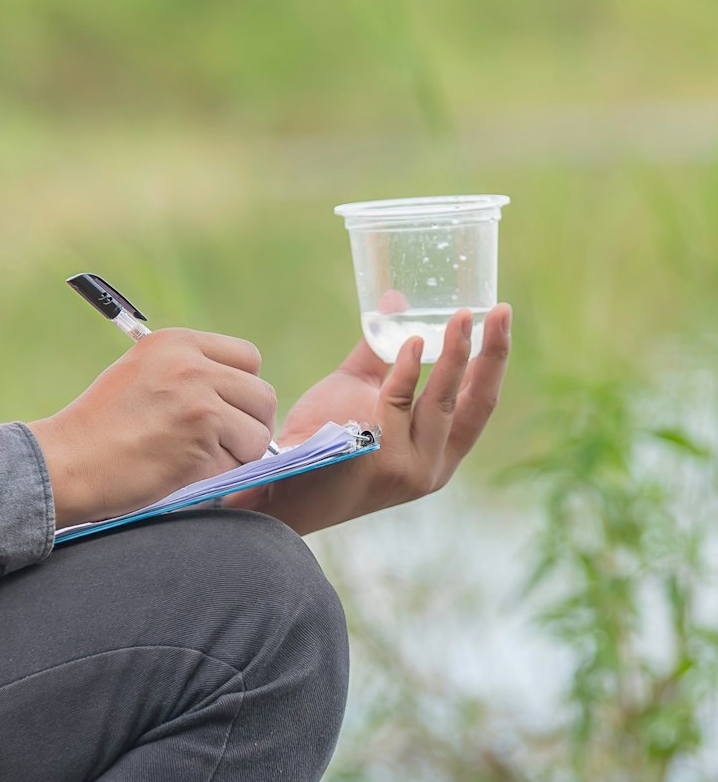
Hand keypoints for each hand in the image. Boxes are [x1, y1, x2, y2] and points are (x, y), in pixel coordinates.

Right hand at [28, 327, 277, 528]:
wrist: (68, 461)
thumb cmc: (99, 427)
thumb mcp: (141, 373)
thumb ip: (187, 371)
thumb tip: (239, 393)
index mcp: (176, 342)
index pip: (247, 357)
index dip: (243, 389)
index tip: (227, 409)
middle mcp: (192, 365)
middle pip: (262, 394)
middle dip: (250, 424)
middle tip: (225, 443)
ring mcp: (200, 403)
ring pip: (258, 432)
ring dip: (239, 453)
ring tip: (199, 459)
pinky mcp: (203, 441)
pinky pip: (239, 463)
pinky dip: (220, 476)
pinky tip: (184, 473)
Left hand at [224, 303, 511, 535]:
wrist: (280, 482)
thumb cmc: (322, 437)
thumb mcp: (359, 391)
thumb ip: (381, 353)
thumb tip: (397, 299)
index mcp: (438, 452)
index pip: (479, 404)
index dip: (495, 361)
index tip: (502, 318)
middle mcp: (432, 465)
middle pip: (476, 403)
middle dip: (492, 354)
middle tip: (501, 311)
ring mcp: (408, 466)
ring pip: (442, 401)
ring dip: (456, 354)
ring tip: (463, 316)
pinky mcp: (381, 461)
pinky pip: (398, 403)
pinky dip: (406, 370)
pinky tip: (412, 341)